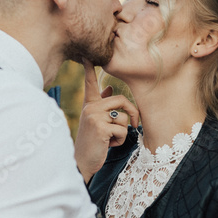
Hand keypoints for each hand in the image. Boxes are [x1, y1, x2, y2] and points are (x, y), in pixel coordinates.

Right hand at [74, 60, 138, 182]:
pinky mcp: (101, 128)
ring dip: (122, 133)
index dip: (90, 69)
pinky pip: (123, 130)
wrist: (82, 162)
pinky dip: (120, 141)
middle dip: (133, 113)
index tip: (87, 55)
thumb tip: (110, 87)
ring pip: (124, 118)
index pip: (91, 84)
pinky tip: (107, 146)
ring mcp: (95, 117)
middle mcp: (90, 108)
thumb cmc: (92, 143)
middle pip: (122, 100)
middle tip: (135, 124)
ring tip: (109, 140)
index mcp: (89, 105)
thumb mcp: (96, 122)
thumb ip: (103, 105)